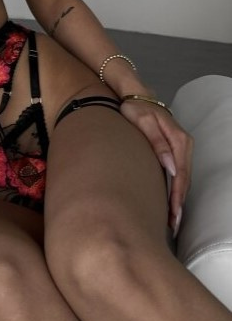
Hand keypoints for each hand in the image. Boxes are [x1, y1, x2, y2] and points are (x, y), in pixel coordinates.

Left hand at [120, 97, 192, 236]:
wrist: (135, 95)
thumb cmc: (135, 107)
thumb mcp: (142, 122)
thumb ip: (157, 142)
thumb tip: (171, 166)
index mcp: (178, 139)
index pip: (181, 174)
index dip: (177, 196)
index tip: (173, 214)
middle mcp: (183, 144)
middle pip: (184, 179)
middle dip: (179, 204)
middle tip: (172, 226)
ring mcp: (180, 147)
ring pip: (182, 178)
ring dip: (177, 199)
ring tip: (171, 221)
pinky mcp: (174, 150)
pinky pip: (177, 173)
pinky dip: (174, 189)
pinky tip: (168, 202)